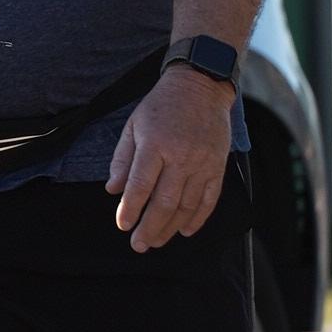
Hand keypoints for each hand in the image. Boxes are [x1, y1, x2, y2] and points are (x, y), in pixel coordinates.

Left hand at [106, 66, 232, 251]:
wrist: (201, 86)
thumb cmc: (162, 106)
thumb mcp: (134, 125)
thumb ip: (122, 159)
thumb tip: (113, 190)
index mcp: (155, 144)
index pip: (140, 185)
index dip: (130, 209)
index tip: (123, 225)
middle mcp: (180, 156)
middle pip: (164, 202)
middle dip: (149, 228)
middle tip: (138, 245)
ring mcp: (202, 163)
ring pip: (186, 206)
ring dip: (170, 228)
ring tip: (157, 242)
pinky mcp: (218, 166)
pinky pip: (209, 199)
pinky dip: (198, 218)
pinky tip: (185, 230)